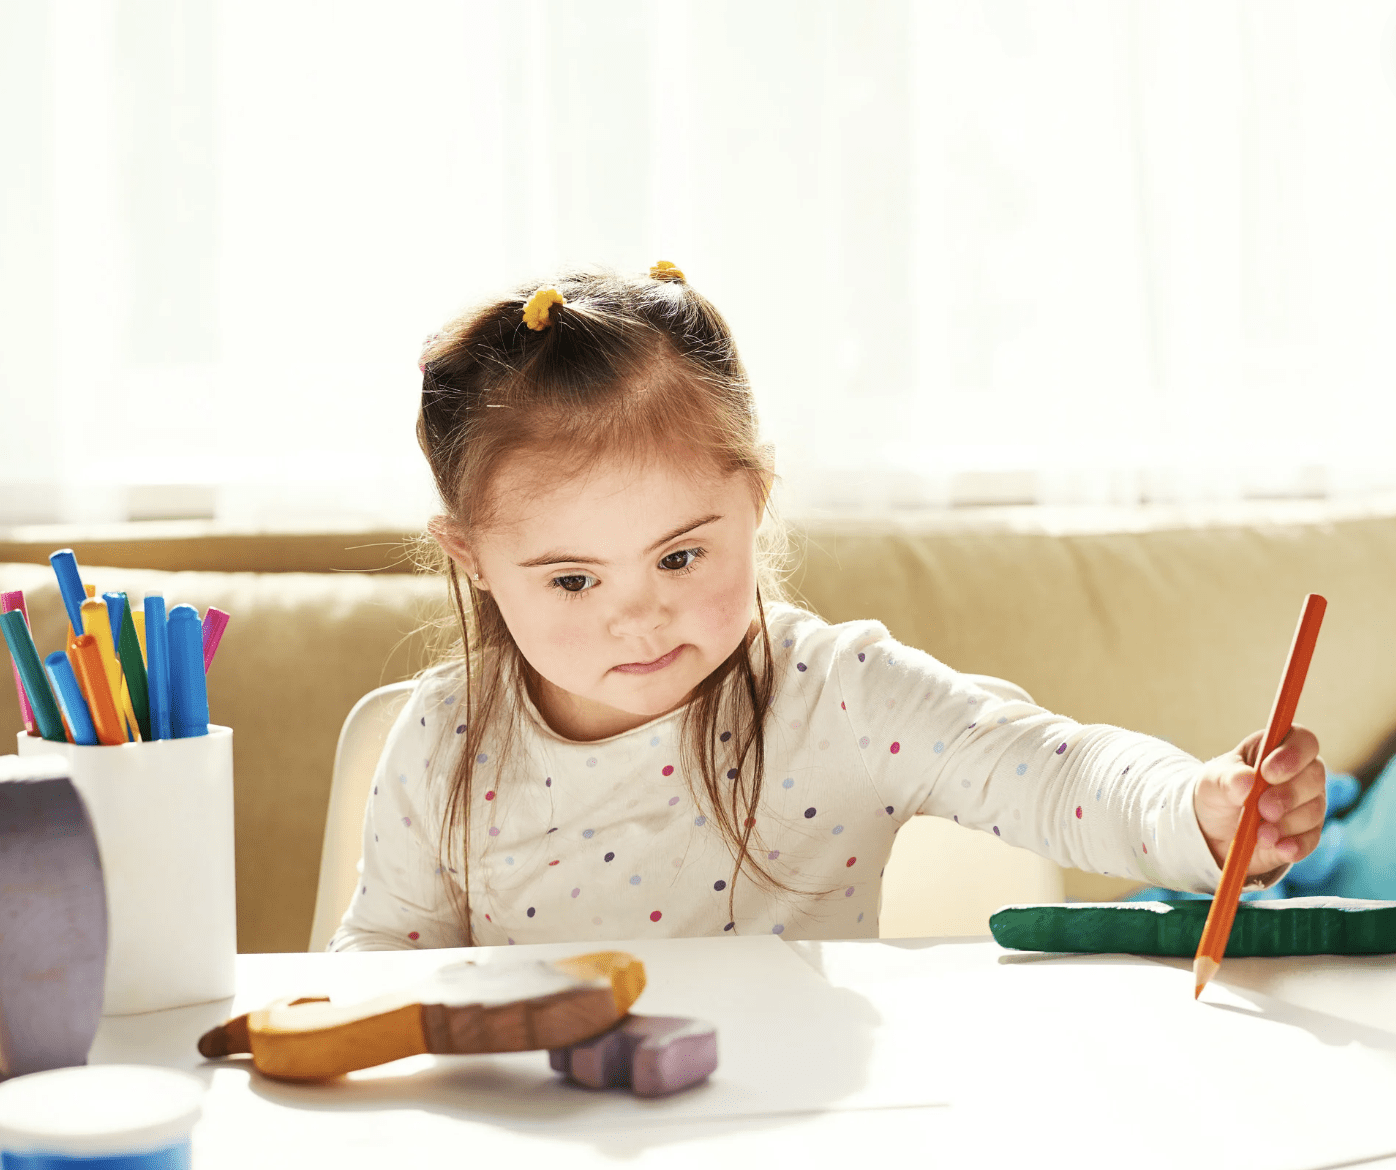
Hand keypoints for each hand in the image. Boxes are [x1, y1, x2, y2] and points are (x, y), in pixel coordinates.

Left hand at [1192, 724, 1325, 874]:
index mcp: (1276, 749)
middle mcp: (1301, 773)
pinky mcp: (1307, 834)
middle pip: (1314, 776)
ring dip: (1286, 823)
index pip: (1303, 740)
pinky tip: (1277, 848)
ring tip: (1259, 833)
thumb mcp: (1212, 781)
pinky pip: (1311, 839)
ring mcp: (1308, 804)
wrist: (1212, 830)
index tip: (1267, 772)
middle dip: (1288, 794)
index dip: (1292, 754)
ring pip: (1314, 810)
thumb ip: (1227, 778)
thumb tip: (1247, 781)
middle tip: (1263, 808)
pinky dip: (1294, 845)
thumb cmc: (1217, 792)